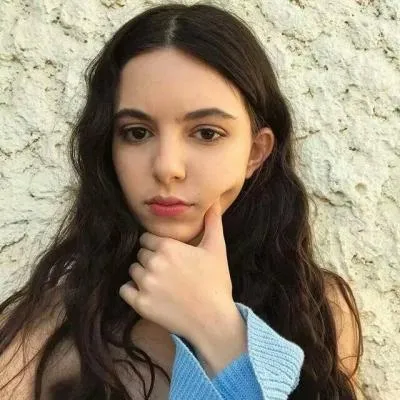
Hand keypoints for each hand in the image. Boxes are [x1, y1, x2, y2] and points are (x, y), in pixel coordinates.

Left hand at [119, 199, 233, 340]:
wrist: (213, 320)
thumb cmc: (216, 282)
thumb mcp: (217, 249)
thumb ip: (213, 222)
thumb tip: (214, 202)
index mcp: (167, 247)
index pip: (147, 239)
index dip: (157, 246)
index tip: (170, 256)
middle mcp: (153, 263)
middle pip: (140, 254)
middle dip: (151, 260)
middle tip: (168, 272)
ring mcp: (145, 284)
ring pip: (133, 271)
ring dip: (143, 275)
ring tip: (161, 284)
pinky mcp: (140, 304)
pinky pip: (125, 290)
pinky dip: (132, 291)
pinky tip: (149, 294)